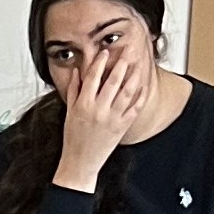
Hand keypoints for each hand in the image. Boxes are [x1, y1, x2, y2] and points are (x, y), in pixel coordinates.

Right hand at [54, 35, 146, 190]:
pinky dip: (141, 96)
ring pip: (127, 92)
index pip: (93, 76)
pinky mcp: (121, 127)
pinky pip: (134, 108)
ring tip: (139, 64)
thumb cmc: (73, 139)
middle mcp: (98, 110)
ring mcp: (112, 118)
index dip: (100, 62)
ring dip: (134, 76)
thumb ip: (73, 90)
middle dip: (122, 62)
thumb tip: (76, 71)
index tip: (106, 52)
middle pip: (113, 80)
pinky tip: (144, 86)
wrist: (80, 163)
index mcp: (84, 105)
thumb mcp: (69, 113)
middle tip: (128, 49)